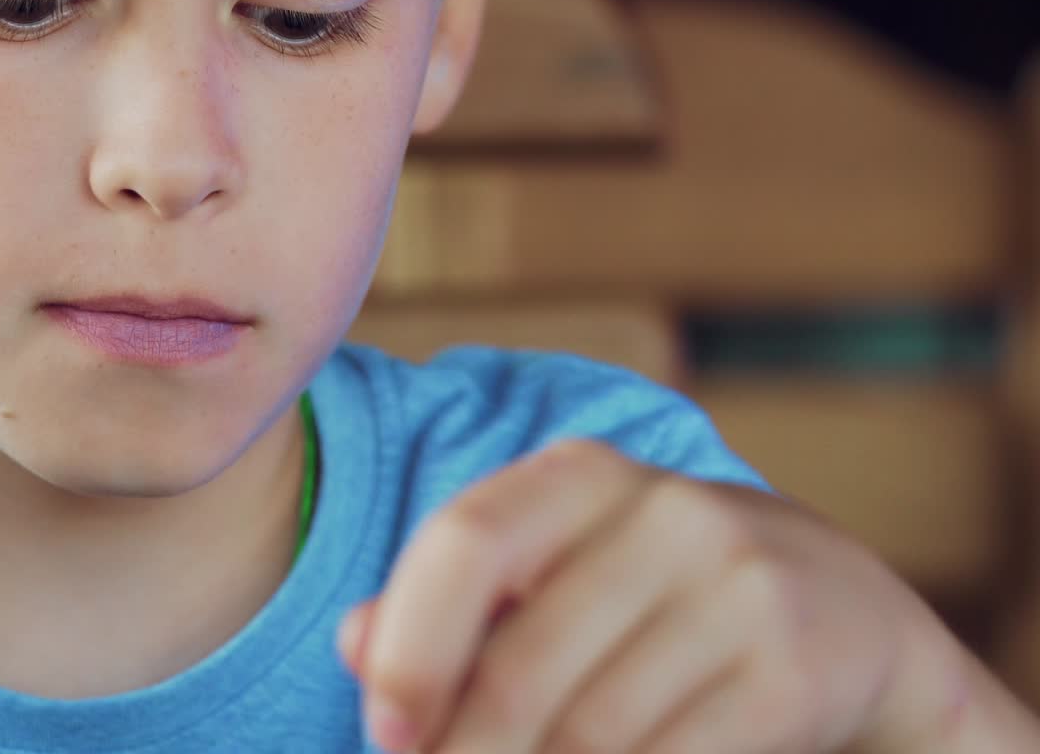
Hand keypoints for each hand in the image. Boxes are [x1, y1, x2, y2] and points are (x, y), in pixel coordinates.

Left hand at [336, 437, 964, 752]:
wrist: (846, 609)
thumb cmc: (659, 592)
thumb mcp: (562, 569)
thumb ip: (456, 603)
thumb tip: (353, 642)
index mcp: (581, 474)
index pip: (466, 542)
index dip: (409, 648)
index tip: (385, 735)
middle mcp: (661, 511)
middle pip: (523, 667)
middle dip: (465, 752)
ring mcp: (735, 585)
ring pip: (589, 735)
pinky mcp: (791, 668)